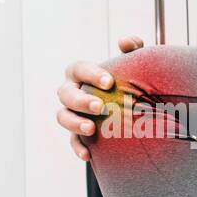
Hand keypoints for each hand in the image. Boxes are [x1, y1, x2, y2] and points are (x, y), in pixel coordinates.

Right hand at [57, 36, 144, 161]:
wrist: (132, 106)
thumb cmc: (129, 80)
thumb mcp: (134, 64)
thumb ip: (134, 49)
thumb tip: (126, 42)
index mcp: (80, 73)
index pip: (78, 69)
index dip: (91, 73)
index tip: (110, 81)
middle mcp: (72, 92)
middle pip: (66, 94)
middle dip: (80, 100)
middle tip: (100, 106)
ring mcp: (72, 113)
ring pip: (63, 117)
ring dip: (74, 123)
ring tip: (91, 129)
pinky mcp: (78, 133)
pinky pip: (73, 141)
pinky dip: (78, 148)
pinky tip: (88, 155)